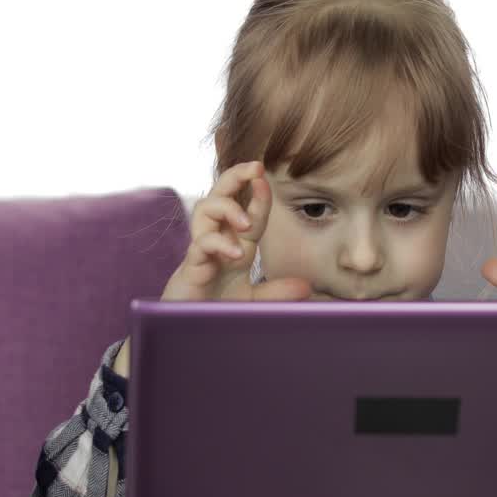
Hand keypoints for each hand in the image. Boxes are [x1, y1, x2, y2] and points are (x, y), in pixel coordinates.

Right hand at [161, 161, 311, 301]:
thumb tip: (307, 286)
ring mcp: (202, 250)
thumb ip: (277, 292)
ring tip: (246, 224)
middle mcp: (217, 238)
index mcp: (234, 242)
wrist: (189, 329)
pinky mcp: (190, 266)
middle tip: (255, 167)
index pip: (248, 209)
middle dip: (236, 176)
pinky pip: (201, 244)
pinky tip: (234, 254)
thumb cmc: (216, 307)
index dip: (259, 194)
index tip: (268, 178)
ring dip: (228, 208)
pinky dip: (219, 244)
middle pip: (222, 194)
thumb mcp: (254, 300)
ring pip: (206, 209)